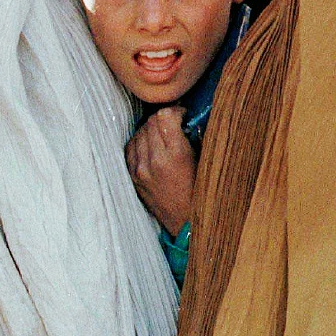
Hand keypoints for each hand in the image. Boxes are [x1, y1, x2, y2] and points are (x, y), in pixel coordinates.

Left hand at [126, 107, 194, 237]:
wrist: (187, 224)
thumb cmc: (201, 192)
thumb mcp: (205, 162)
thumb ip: (195, 136)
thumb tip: (187, 118)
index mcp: (176, 155)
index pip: (165, 116)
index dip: (175, 111)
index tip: (182, 116)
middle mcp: (155, 161)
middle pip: (151, 122)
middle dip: (164, 119)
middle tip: (174, 124)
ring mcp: (141, 170)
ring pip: (139, 132)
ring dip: (151, 129)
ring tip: (162, 136)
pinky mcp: (133, 177)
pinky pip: (131, 148)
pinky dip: (140, 142)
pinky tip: (151, 146)